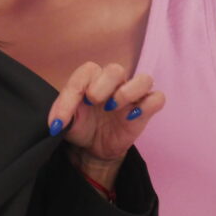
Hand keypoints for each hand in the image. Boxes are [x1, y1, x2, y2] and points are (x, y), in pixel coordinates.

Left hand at [47, 62, 164, 187]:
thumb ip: (61, 115)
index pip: (85, 73)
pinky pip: (157, 98)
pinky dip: (147, 105)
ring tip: (111, 108)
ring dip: (127, 92)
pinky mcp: (145, 110)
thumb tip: (57, 123)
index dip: (71, 95)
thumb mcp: (66, 121)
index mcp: (90, 79)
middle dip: (102, 86)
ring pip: (144, 79)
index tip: (60, 120)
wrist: (93, 146)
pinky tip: (131, 116)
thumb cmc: (80, 126)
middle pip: (115, 69)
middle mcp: (113, 82)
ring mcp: (131, 95)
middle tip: (92, 102)